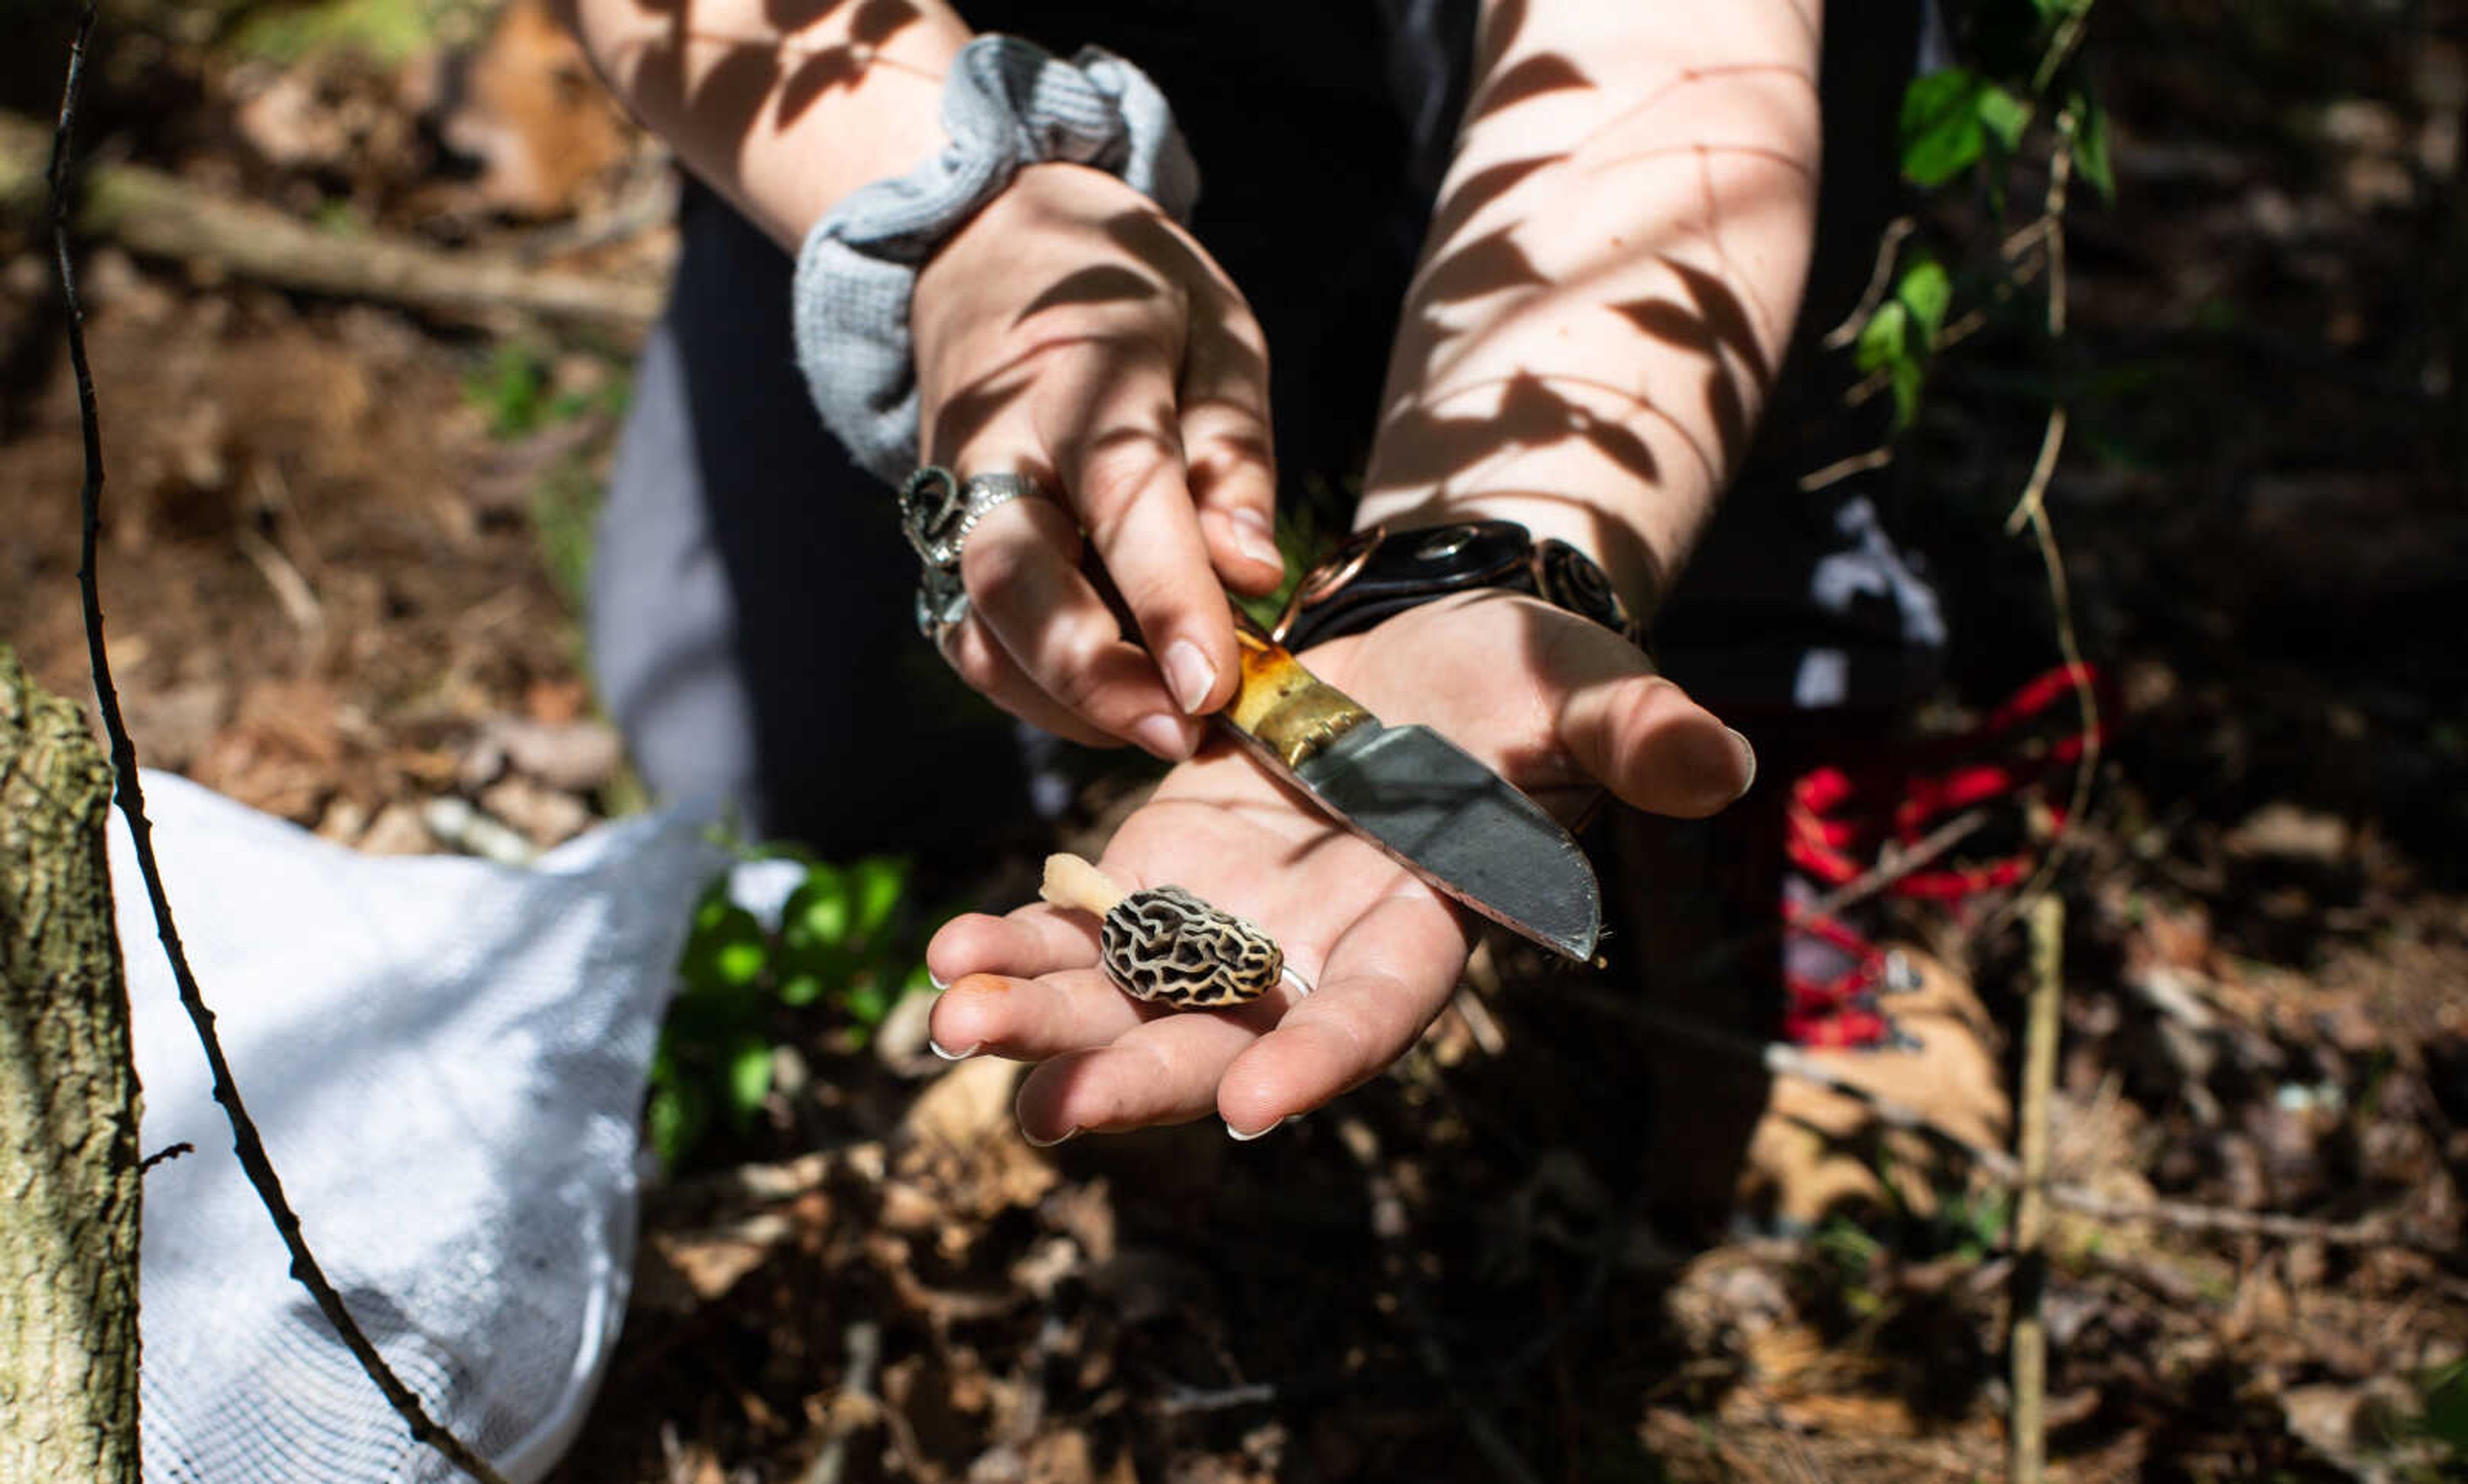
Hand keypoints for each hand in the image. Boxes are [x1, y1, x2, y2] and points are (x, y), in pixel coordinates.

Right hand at [910, 161, 1285, 761]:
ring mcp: (953, 498)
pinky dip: (1035, 690)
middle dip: (1094, 676)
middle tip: (1185, 735)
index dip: (1168, 597)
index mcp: (1080, 373)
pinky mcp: (939, 540)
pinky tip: (1112, 703)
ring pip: (978, 628)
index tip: (1214, 686)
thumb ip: (1234, 453)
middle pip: (1013, 579)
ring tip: (1161, 730)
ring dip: (1063, 703)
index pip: (1124, 498)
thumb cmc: (1125, 288)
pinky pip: (971, 637)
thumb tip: (1253, 573)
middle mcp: (996, 445)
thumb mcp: (1214, 332)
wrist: (984, 242)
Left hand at [922, 592, 1756, 1142]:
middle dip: (1136, 1072)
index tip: (1256, 1112)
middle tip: (1042, 1105)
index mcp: (1421, 926)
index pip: (1374, 1014)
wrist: (1430, 644)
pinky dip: (1023, 940)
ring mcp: (1234, 920)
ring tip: (949, 1023)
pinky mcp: (1167, 869)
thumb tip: (1723, 763)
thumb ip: (1634, 731)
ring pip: (1132, 997)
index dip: (1323, 1058)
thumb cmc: (1521, 675)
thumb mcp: (1580, 685)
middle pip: (1224, 1037)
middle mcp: (1317, 952)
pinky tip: (943, 955)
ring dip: (1045, 1015)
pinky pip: (1088, 927)